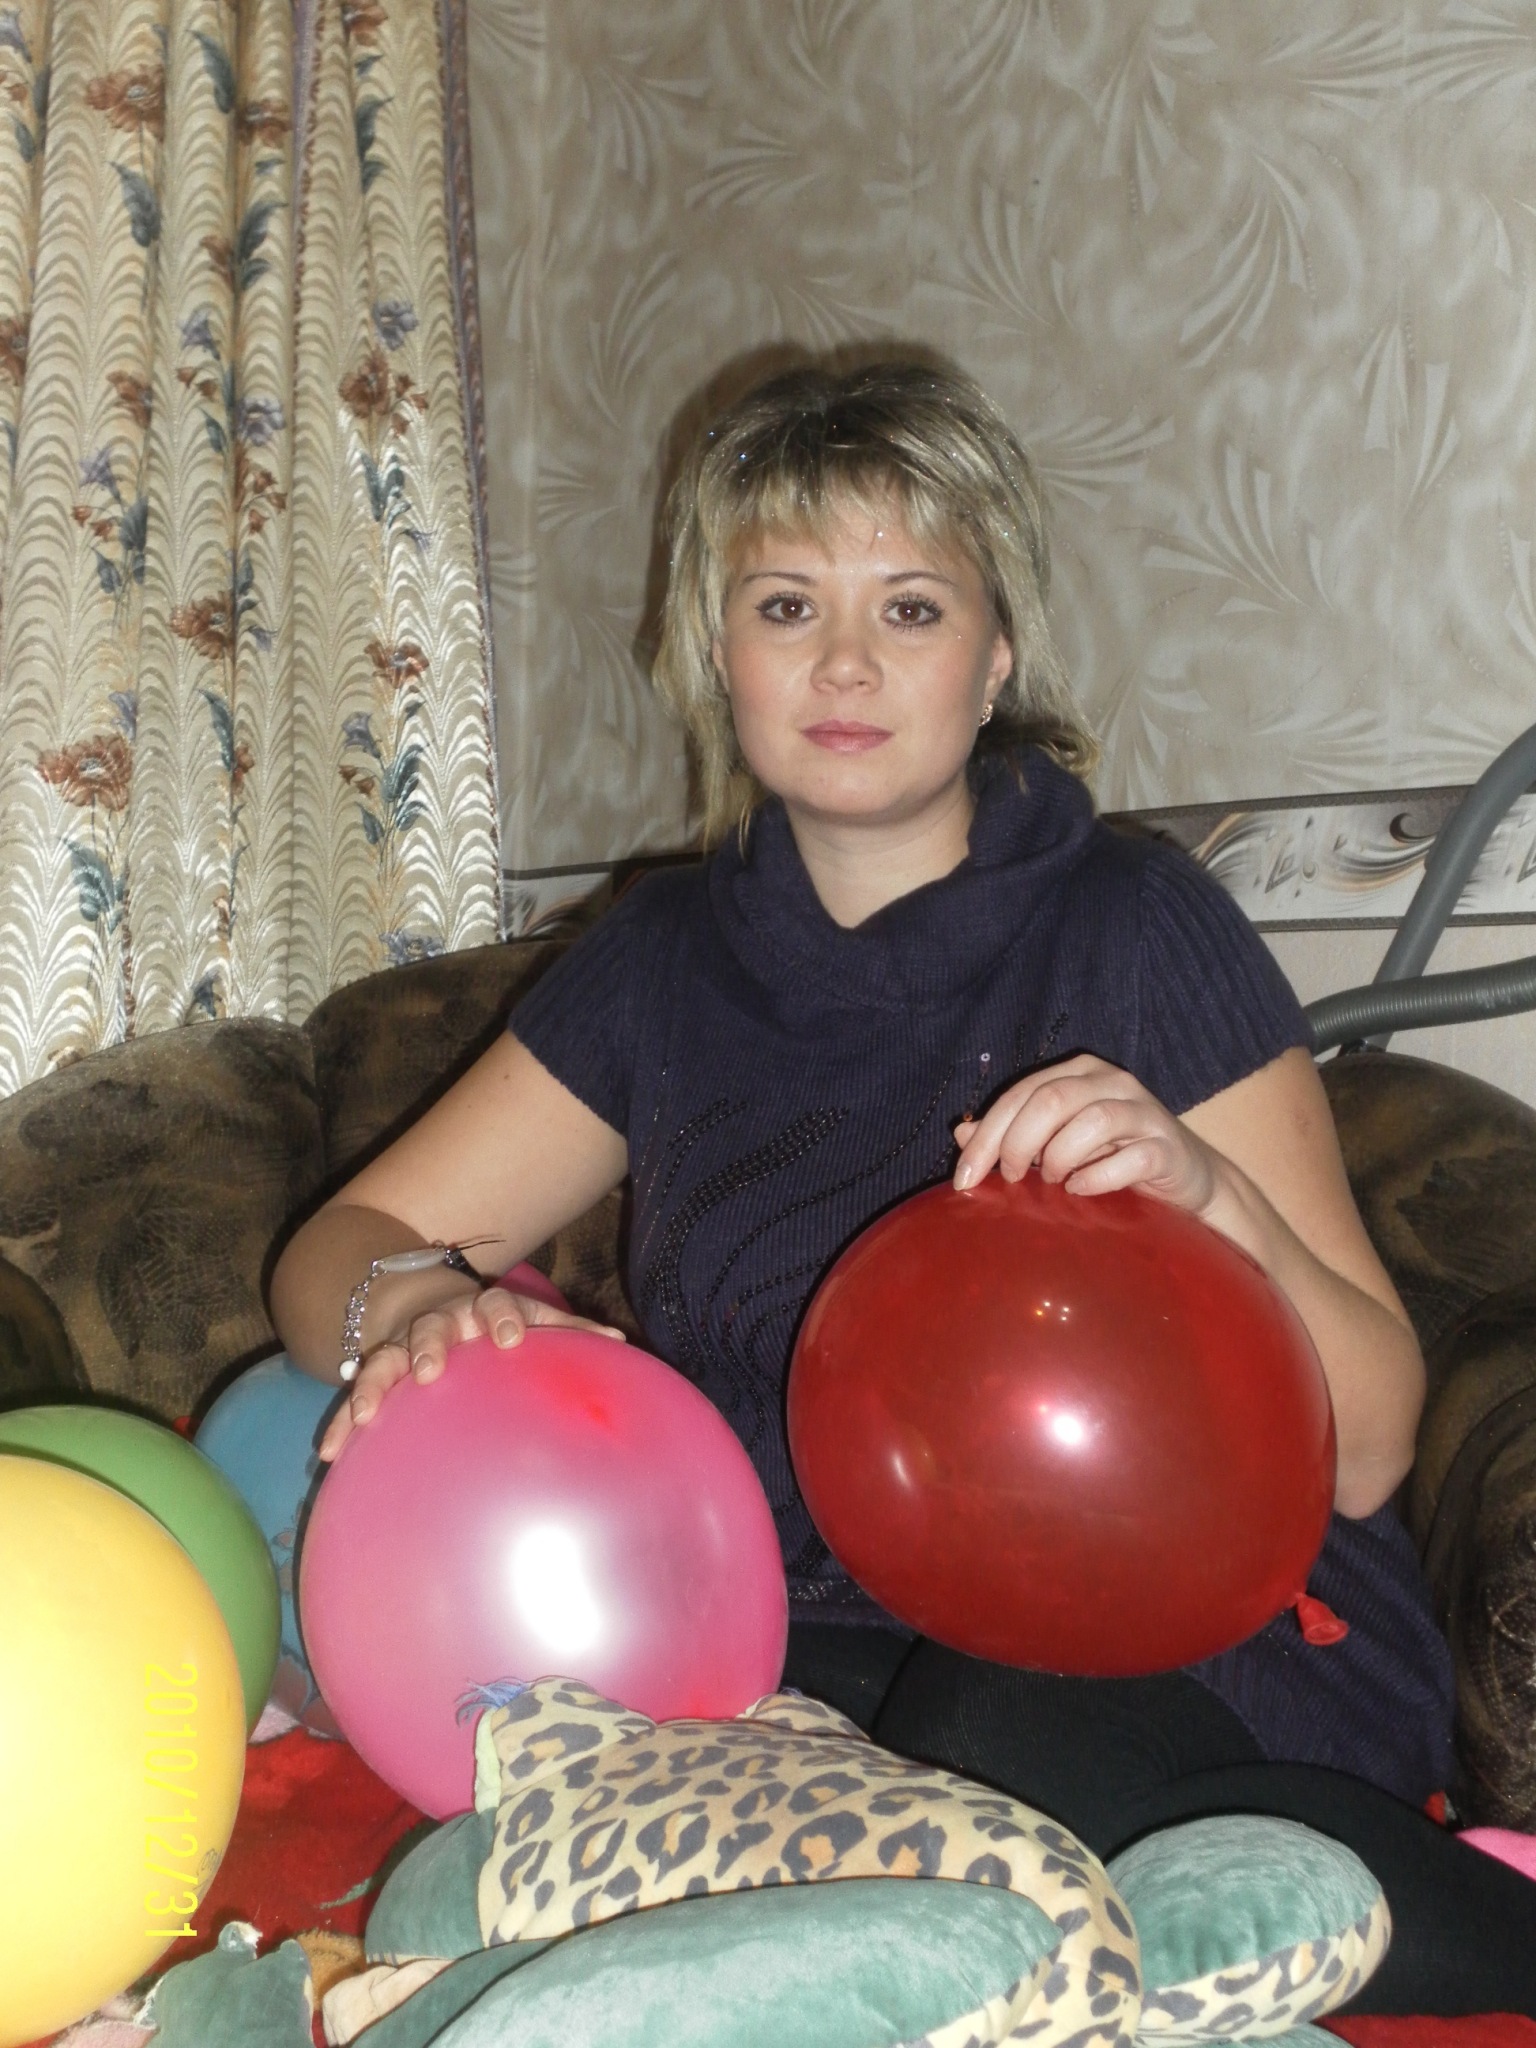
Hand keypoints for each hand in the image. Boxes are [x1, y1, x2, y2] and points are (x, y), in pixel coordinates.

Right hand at [318, 1286, 624, 1461]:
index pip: (494, 1305)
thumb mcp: (529, 1316)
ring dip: (374, 1386)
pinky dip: (341, 1421)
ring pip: (382, 1360)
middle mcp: (436, 1322)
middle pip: (430, 1328)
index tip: (510, 1338)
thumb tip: (621, 1342)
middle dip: (430, 1346)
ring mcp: (400, 1345)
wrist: (425, 1296)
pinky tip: (330, 1453)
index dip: (502, 1318)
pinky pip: (353, 1396)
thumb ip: (569, 1331)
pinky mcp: (374, 1371)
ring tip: (366, 1416)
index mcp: (479, 1308)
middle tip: (431, 1370)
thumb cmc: (493, 1320)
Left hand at [953, 1054, 1220, 1213]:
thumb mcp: (1056, 1144)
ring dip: (1060, 1157)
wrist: (1186, 1182)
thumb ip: (1012, 1135)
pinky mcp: (1168, 1147)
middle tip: (1010, 1178)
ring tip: (1052, 1183)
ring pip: (1092, 1121)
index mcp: (1080, 1073)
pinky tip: (1082, 1190)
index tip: (964, 1177)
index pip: (1021, 1094)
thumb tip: (960, 1134)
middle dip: (1018, 1143)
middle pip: (1051, 1100)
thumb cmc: (1111, 1159)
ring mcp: (1145, 1111)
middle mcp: (1112, 1082)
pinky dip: (1098, 1176)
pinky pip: (1131, 1157)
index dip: (986, 1135)